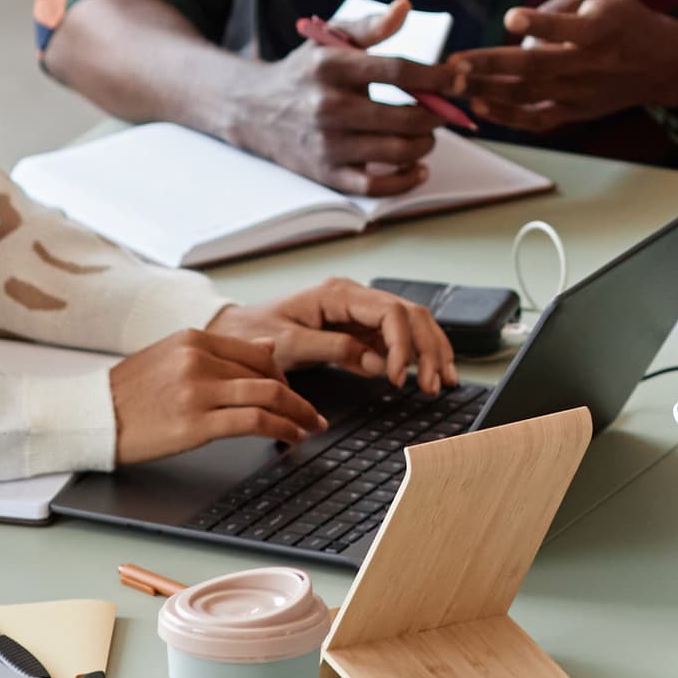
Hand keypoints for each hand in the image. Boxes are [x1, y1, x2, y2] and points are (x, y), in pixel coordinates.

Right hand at [105, 325, 322, 464]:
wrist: (91, 417)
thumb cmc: (127, 394)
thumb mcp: (171, 357)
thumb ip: (219, 351)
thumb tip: (268, 344)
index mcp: (193, 338)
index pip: (257, 350)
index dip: (283, 374)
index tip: (294, 391)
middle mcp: (198, 359)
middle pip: (267, 373)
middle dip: (296, 396)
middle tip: (311, 413)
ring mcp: (198, 390)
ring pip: (267, 395)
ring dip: (297, 413)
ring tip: (309, 426)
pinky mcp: (196, 423)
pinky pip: (253, 422)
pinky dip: (281, 429)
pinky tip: (291, 438)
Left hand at [211, 278, 459, 393]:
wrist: (235, 332)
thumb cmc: (255, 333)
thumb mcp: (289, 343)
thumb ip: (333, 350)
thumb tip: (374, 364)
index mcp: (338, 293)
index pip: (389, 311)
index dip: (403, 344)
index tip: (399, 376)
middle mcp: (354, 297)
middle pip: (409, 314)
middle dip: (428, 348)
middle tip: (434, 383)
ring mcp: (358, 313)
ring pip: (410, 324)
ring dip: (429, 351)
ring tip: (441, 380)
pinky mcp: (357, 330)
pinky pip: (395, 340)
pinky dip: (414, 357)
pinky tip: (425, 374)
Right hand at [232, 0, 459, 193]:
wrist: (253, 108)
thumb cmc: (304, 71)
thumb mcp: (328, 38)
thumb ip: (369, 25)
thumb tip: (404, 7)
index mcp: (333, 67)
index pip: (398, 71)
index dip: (437, 76)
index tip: (459, 78)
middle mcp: (329, 106)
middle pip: (404, 116)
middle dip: (436, 114)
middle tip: (443, 110)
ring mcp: (327, 143)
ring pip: (396, 151)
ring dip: (425, 144)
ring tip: (428, 134)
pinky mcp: (326, 173)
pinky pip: (375, 185)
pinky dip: (404, 181)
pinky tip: (418, 168)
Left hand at [452, 0, 677, 134]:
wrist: (664, 64)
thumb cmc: (627, 20)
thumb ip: (559, 2)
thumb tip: (519, 24)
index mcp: (600, 29)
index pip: (567, 28)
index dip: (540, 23)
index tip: (512, 18)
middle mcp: (589, 64)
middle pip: (535, 67)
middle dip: (491, 66)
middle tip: (454, 64)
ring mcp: (581, 93)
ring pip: (528, 95)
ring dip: (487, 91)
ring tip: (452, 84)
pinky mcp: (577, 112)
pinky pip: (537, 120)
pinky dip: (507, 117)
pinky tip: (479, 108)